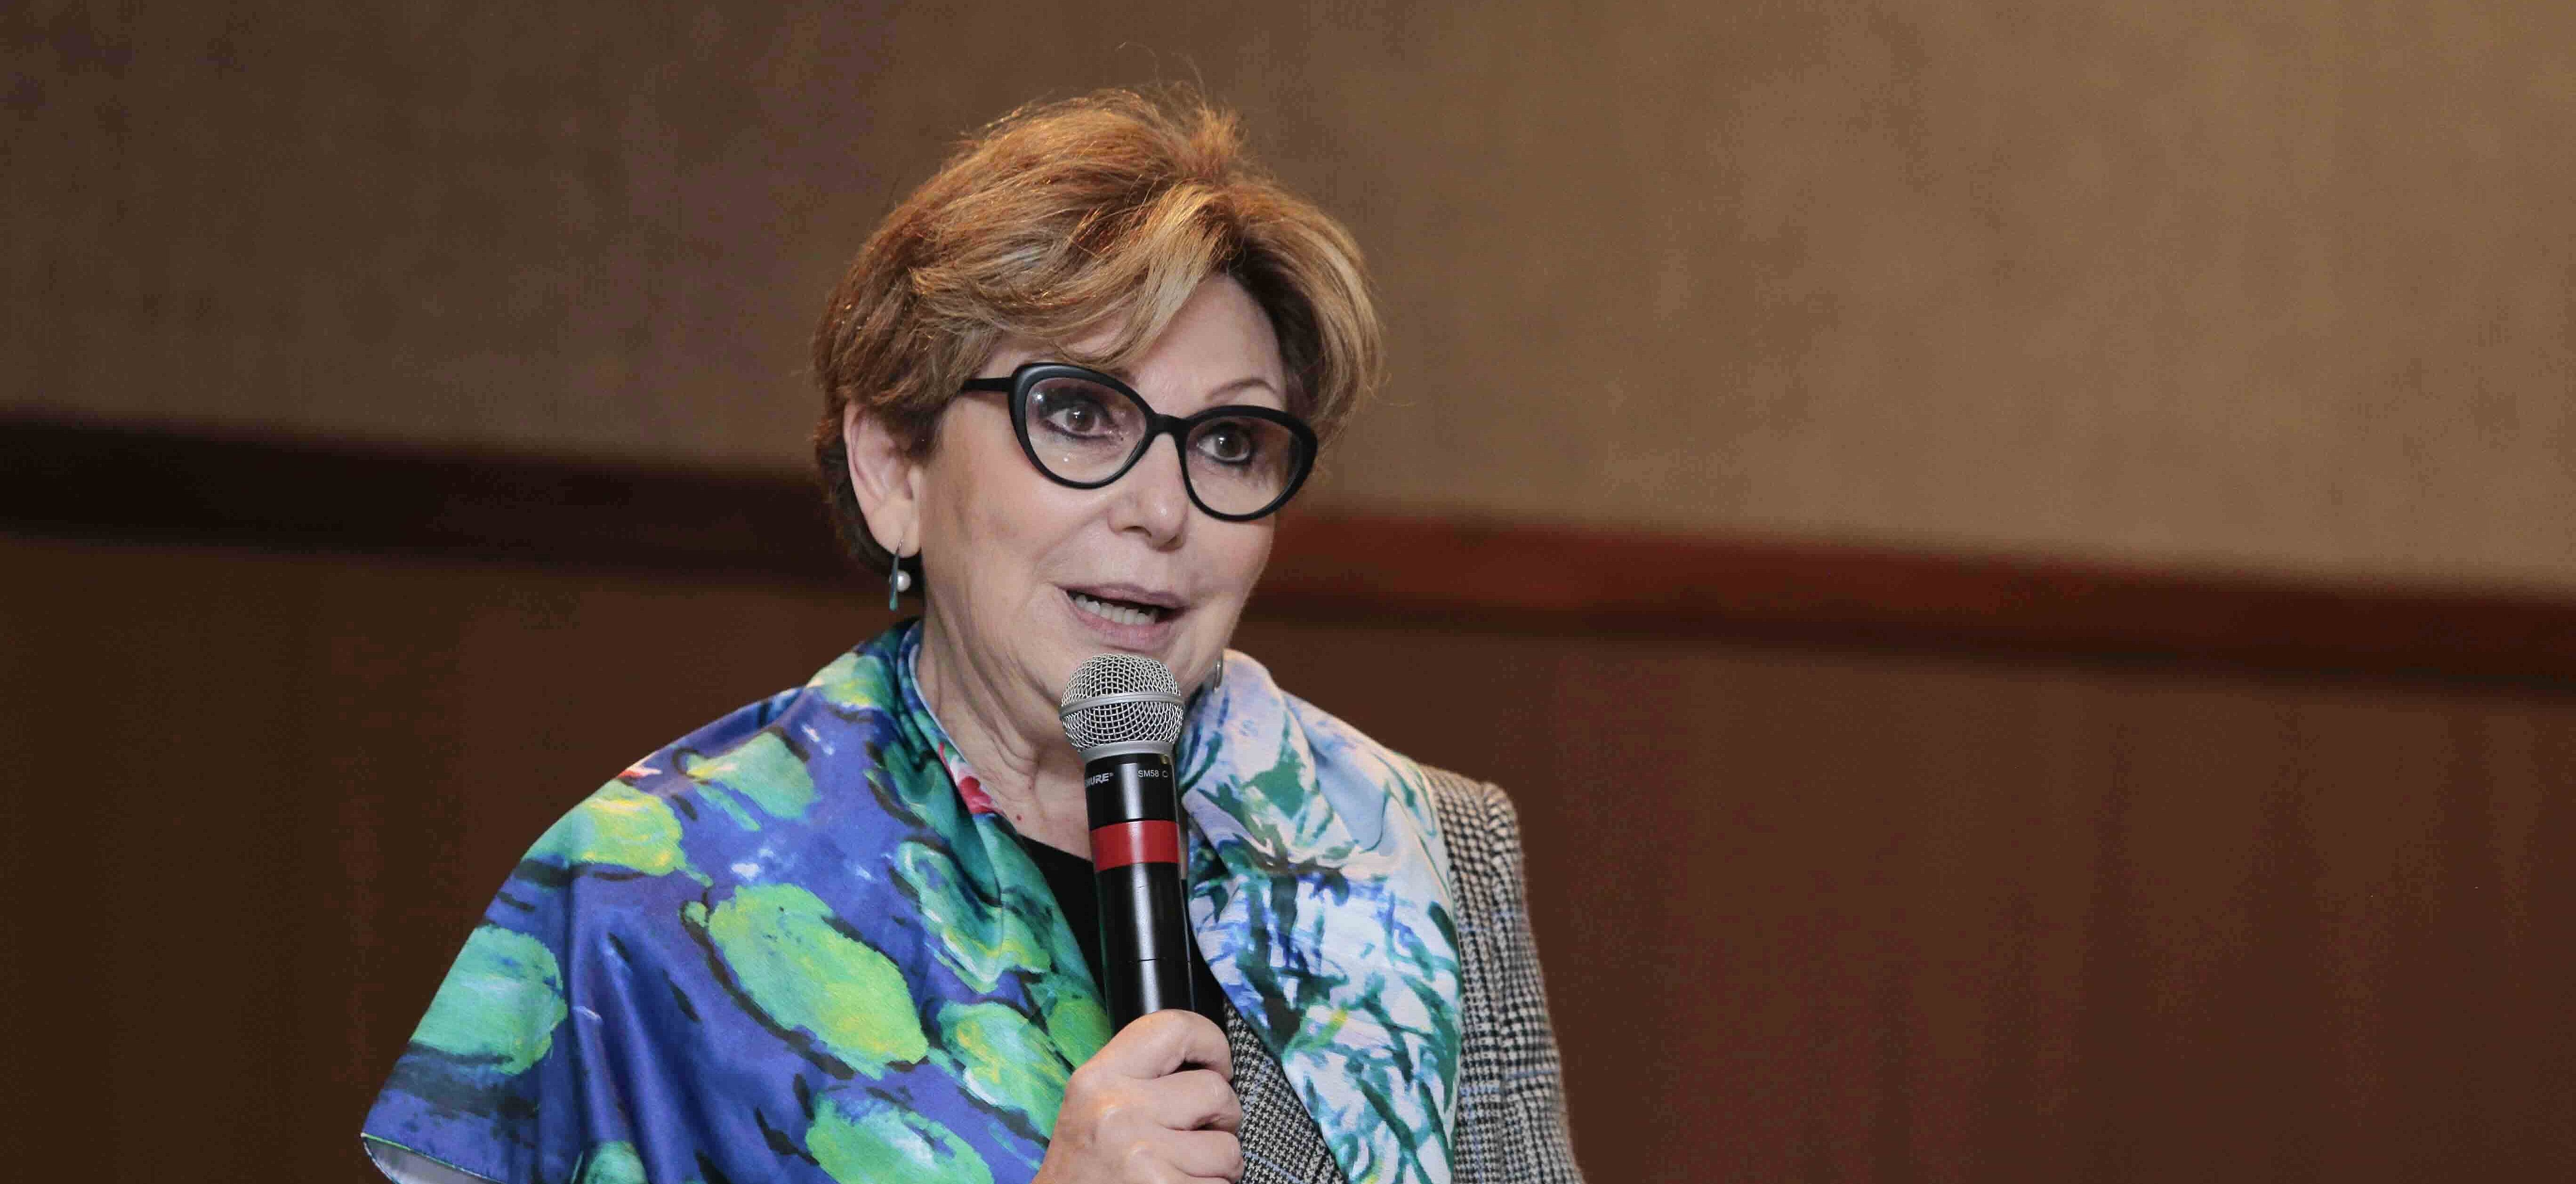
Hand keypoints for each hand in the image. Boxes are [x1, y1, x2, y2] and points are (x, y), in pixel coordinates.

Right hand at [1035, 1009, 1243, 1182]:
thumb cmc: (1083, 1175)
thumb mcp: (1093, 1111)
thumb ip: (1139, 1081)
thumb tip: (1205, 1065)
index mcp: (1098, 1080)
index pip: (1174, 1028)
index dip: (1212, 1044)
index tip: (1220, 1066)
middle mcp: (1117, 1110)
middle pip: (1215, 1091)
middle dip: (1223, 1119)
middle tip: (1201, 1138)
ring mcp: (1142, 1154)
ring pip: (1228, 1148)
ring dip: (1218, 1166)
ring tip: (1185, 1173)